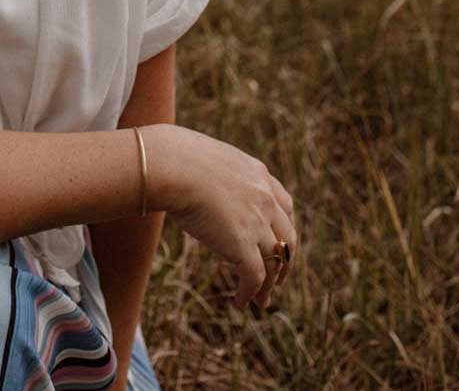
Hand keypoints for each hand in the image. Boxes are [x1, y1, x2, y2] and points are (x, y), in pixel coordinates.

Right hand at [140, 124, 297, 309]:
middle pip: (287, 237)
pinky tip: (241, 301)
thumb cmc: (175, 158)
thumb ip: (217, 175)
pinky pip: (255, 277)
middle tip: (277, 277)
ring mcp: (257, 222)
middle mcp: (264, 198)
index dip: (283, 228)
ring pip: (274, 262)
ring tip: (261, 300)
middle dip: (284, 260)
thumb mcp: (209, 159)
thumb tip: (198, 181)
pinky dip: (250, 292)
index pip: (284, 205)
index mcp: (258, 174)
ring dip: (269, 284)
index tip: (277, 242)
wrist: (171, 165)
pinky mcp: (243, 244)